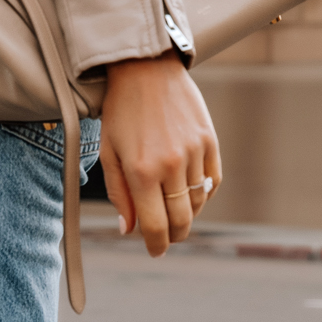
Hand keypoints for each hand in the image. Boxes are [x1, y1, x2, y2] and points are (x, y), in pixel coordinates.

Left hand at [98, 52, 221, 256]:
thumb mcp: (109, 153)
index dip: (156, 245)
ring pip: (197, 203)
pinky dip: (203, 194)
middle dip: (173, 236)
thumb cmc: (121, 112)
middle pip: (180, 221)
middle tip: (165, 239)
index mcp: (141, 171)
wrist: (146, 69)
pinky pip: (212, 182)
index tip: (155, 252)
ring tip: (173, 213)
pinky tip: (189, 193)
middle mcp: (170, 165)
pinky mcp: (210, 141)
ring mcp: (194, 152)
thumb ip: (120, 195)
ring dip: (186, 215)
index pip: (155, 226)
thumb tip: (129, 229)